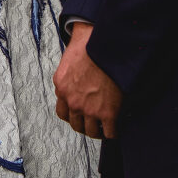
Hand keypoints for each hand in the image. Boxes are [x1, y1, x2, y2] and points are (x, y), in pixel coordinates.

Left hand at [53, 22, 121, 139]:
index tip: (80, 114)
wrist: (107, 45)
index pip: (62, 112)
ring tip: (104, 126)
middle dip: (85, 124)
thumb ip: (69, 75)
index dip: (72, 114)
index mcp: (61, 86)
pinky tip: (116, 126)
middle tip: (93, 121)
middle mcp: (72, 100)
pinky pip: (109, 132)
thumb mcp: (70, 58)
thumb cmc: (90, 45)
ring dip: (98, 130)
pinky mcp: (107, 113)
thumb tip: (73, 78)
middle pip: (76, 124)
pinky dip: (113, 132)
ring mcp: (89, 109)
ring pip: (91, 131)